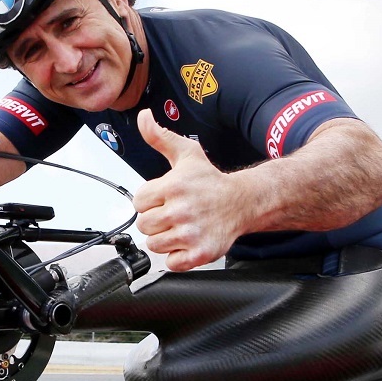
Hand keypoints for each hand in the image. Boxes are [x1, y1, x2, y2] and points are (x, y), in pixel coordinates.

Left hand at [131, 111, 245, 270]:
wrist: (243, 202)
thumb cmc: (212, 181)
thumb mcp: (186, 153)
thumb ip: (160, 137)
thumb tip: (144, 117)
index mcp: (174, 187)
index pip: (138, 202)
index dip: (149, 200)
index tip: (163, 198)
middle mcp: (181, 211)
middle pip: (144, 225)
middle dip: (155, 220)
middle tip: (173, 213)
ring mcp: (190, 235)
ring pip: (154, 245)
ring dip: (164, 238)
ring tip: (180, 226)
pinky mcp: (200, 253)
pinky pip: (171, 263)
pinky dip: (176, 256)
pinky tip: (187, 241)